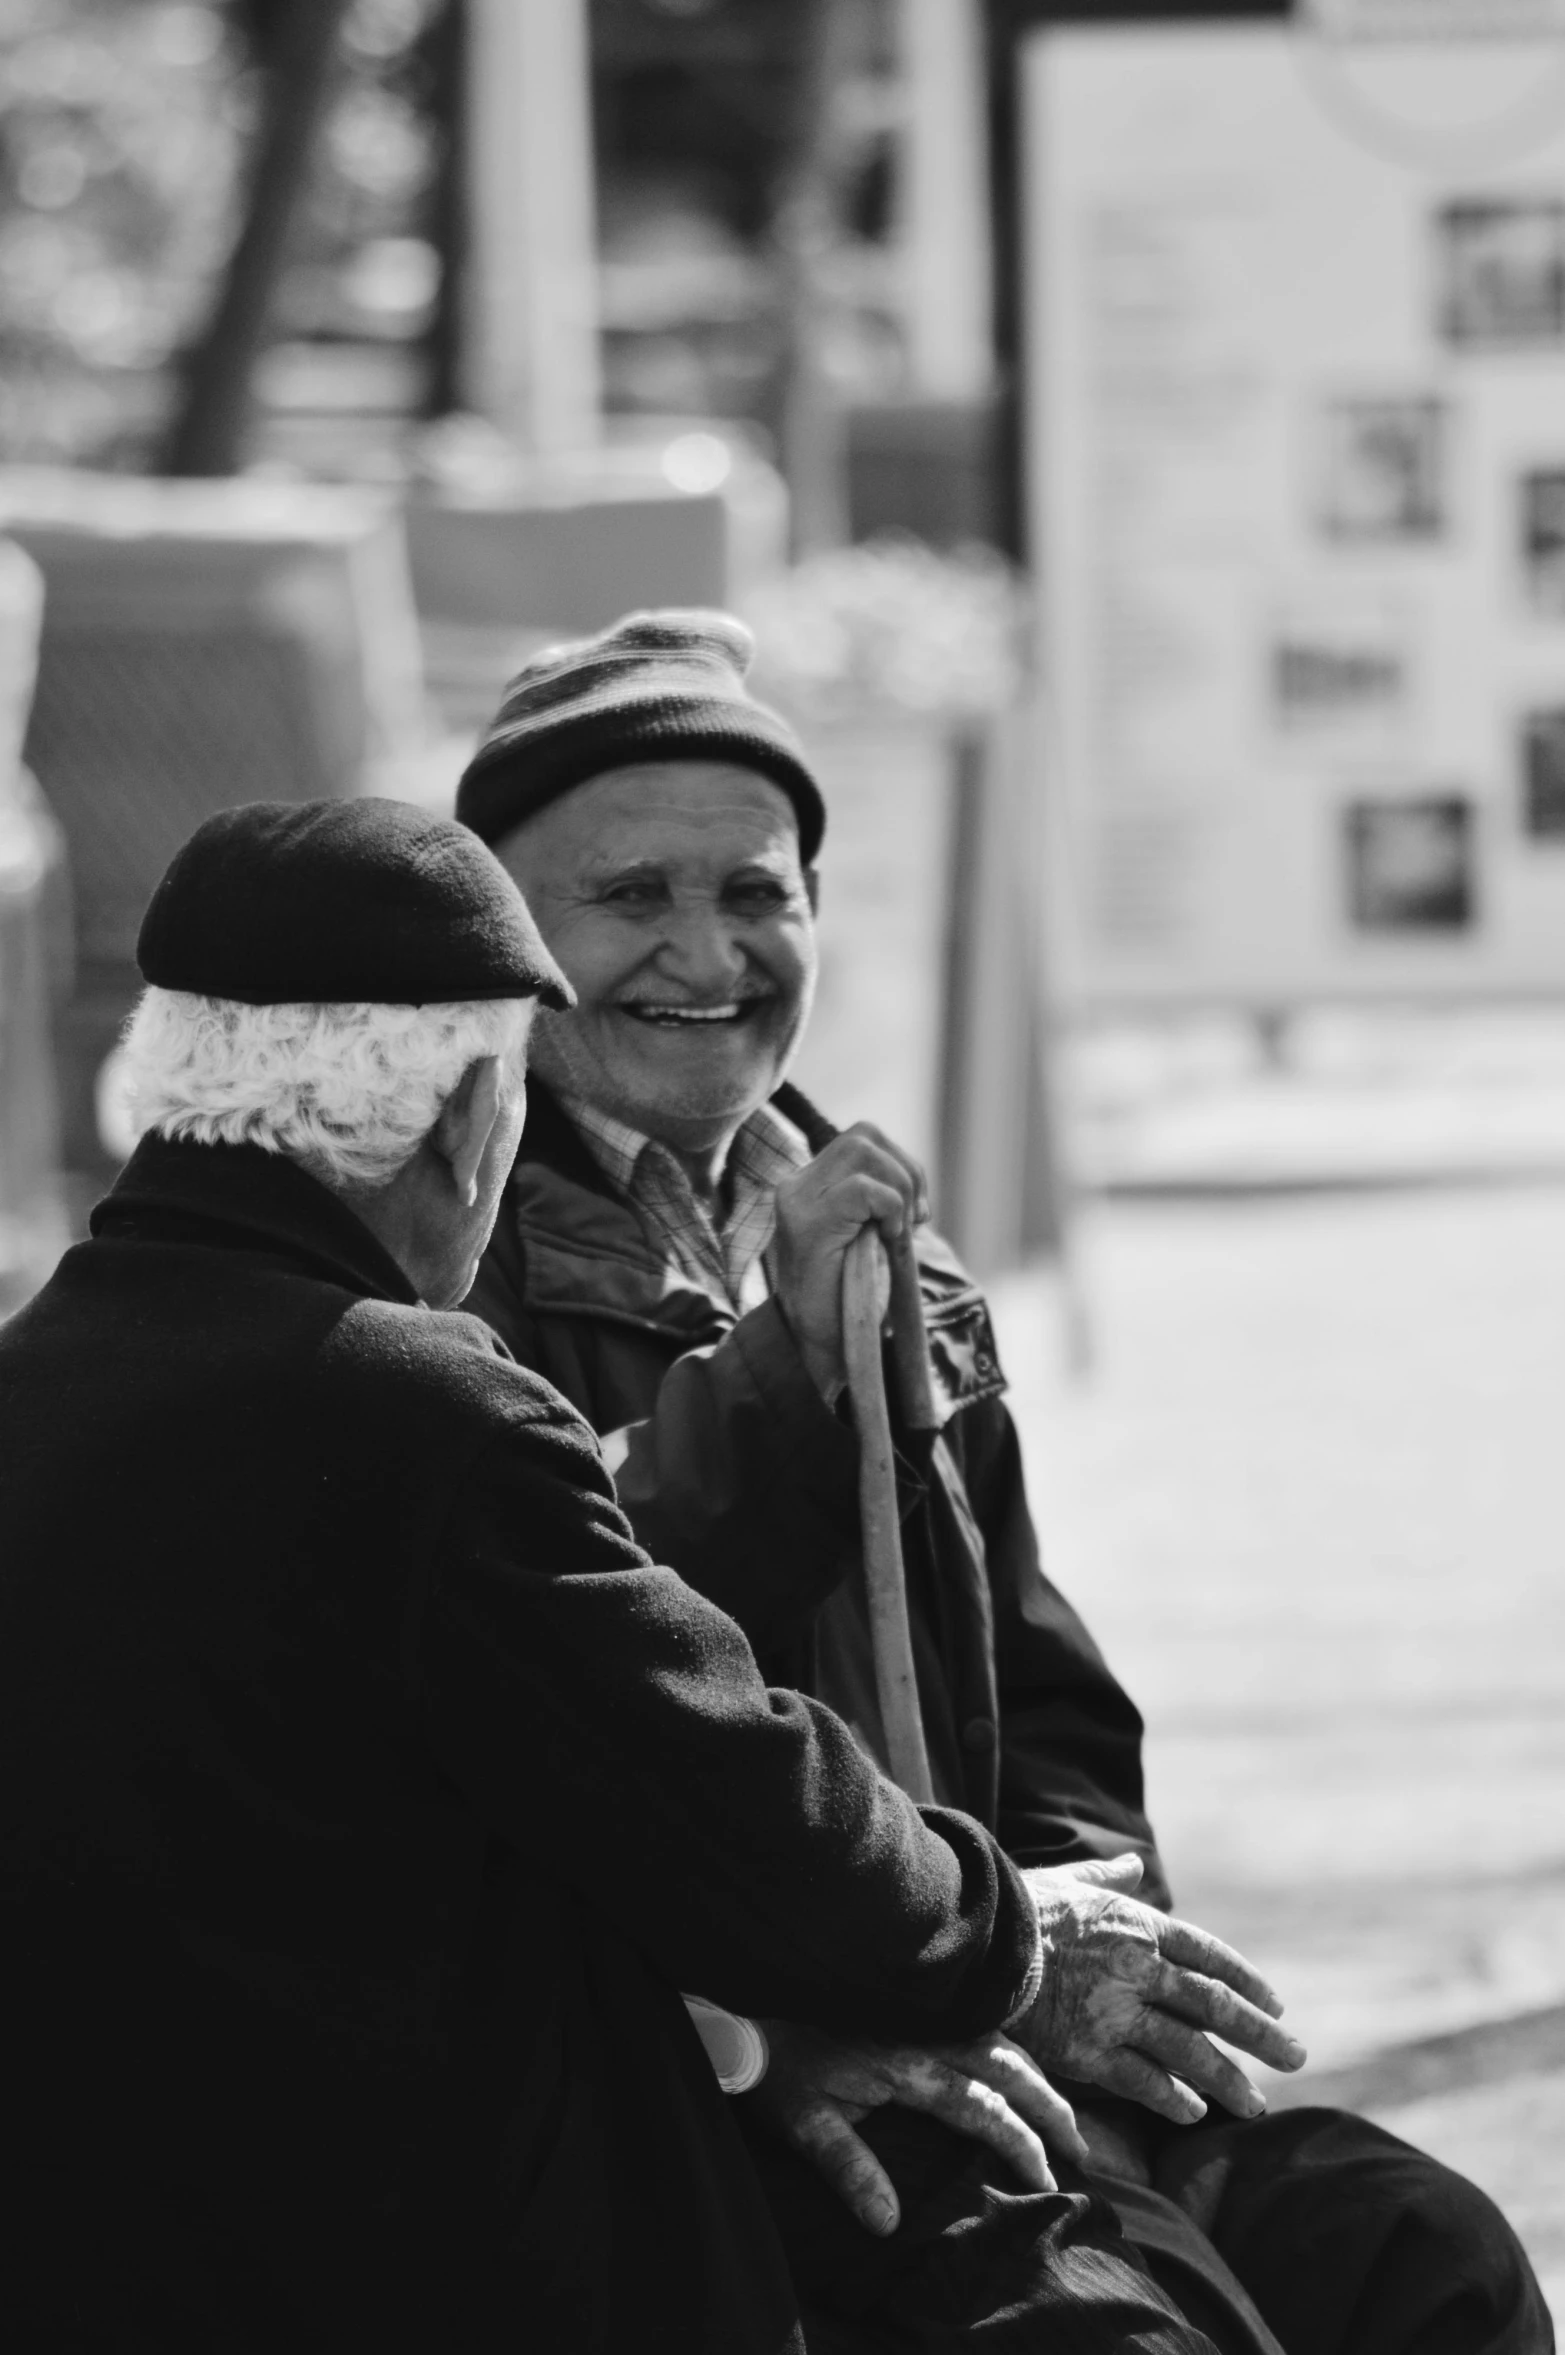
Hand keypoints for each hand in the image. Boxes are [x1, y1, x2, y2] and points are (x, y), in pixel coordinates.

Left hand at [744, 2020, 1086, 2236]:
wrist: (753, 1987)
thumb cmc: (777, 2060)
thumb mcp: (802, 2120)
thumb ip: (847, 2168)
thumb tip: (890, 2223)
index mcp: (910, 2065)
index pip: (985, 2109)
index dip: (1022, 2145)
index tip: (1049, 2180)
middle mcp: (929, 2032)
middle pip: (1009, 2067)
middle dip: (1051, 2108)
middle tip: (1083, 2148)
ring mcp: (926, 2010)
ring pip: (1000, 2038)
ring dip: (1036, 2076)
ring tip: (1062, 2111)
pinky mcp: (917, 1999)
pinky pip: (979, 2018)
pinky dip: (1009, 2046)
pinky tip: (1015, 2063)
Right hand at [772, 1125, 928, 1400]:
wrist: (820, 1346)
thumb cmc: (848, 1296)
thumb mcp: (867, 1236)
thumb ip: (878, 1200)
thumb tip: (912, 1178)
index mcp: (810, 1185)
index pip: (862, 1139)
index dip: (901, 1165)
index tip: (915, 1213)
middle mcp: (797, 1185)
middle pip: (864, 1136)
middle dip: (906, 1172)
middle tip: (913, 1221)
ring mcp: (797, 1201)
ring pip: (863, 1151)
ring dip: (899, 1190)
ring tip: (896, 1233)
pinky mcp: (807, 1224)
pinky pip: (863, 1189)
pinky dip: (889, 1209)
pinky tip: (886, 1240)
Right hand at [1015, 1855, 1306, 2127]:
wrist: (976, 1941)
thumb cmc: (1019, 1907)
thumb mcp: (1071, 1881)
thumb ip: (1108, 1879)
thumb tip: (1135, 1866)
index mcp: (1138, 1925)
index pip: (1209, 1955)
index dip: (1248, 1981)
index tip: (1277, 2003)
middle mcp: (1138, 1968)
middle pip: (1214, 2005)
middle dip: (1260, 2034)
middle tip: (1296, 2057)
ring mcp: (1116, 2012)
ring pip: (1189, 2052)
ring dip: (1229, 2080)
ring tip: (1256, 2104)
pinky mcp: (1088, 2051)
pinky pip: (1143, 2081)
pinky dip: (1174, 2097)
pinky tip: (1195, 2112)